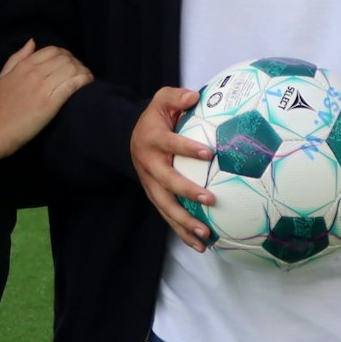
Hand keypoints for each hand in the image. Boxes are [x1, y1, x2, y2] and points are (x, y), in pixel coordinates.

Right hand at [0, 40, 92, 158]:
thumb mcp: (1, 77)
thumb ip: (16, 58)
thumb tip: (32, 41)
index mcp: (23, 66)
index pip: (52, 50)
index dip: (65, 54)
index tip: (70, 63)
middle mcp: (34, 73)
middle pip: (65, 58)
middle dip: (76, 62)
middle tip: (80, 72)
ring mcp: (42, 88)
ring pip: (71, 69)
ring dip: (83, 71)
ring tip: (87, 78)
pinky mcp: (50, 104)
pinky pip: (72, 85)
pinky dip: (84, 80)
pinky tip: (88, 83)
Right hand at [129, 88, 216, 250]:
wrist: (130, 138)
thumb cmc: (155, 118)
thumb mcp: (162, 100)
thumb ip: (177, 96)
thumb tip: (196, 96)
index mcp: (153, 140)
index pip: (171, 144)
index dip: (188, 148)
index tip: (208, 152)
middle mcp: (149, 165)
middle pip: (167, 182)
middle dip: (187, 192)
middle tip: (210, 199)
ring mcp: (151, 185)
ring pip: (166, 207)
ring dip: (185, 222)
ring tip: (206, 234)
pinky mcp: (155, 197)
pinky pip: (168, 217)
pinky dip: (182, 233)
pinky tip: (201, 245)